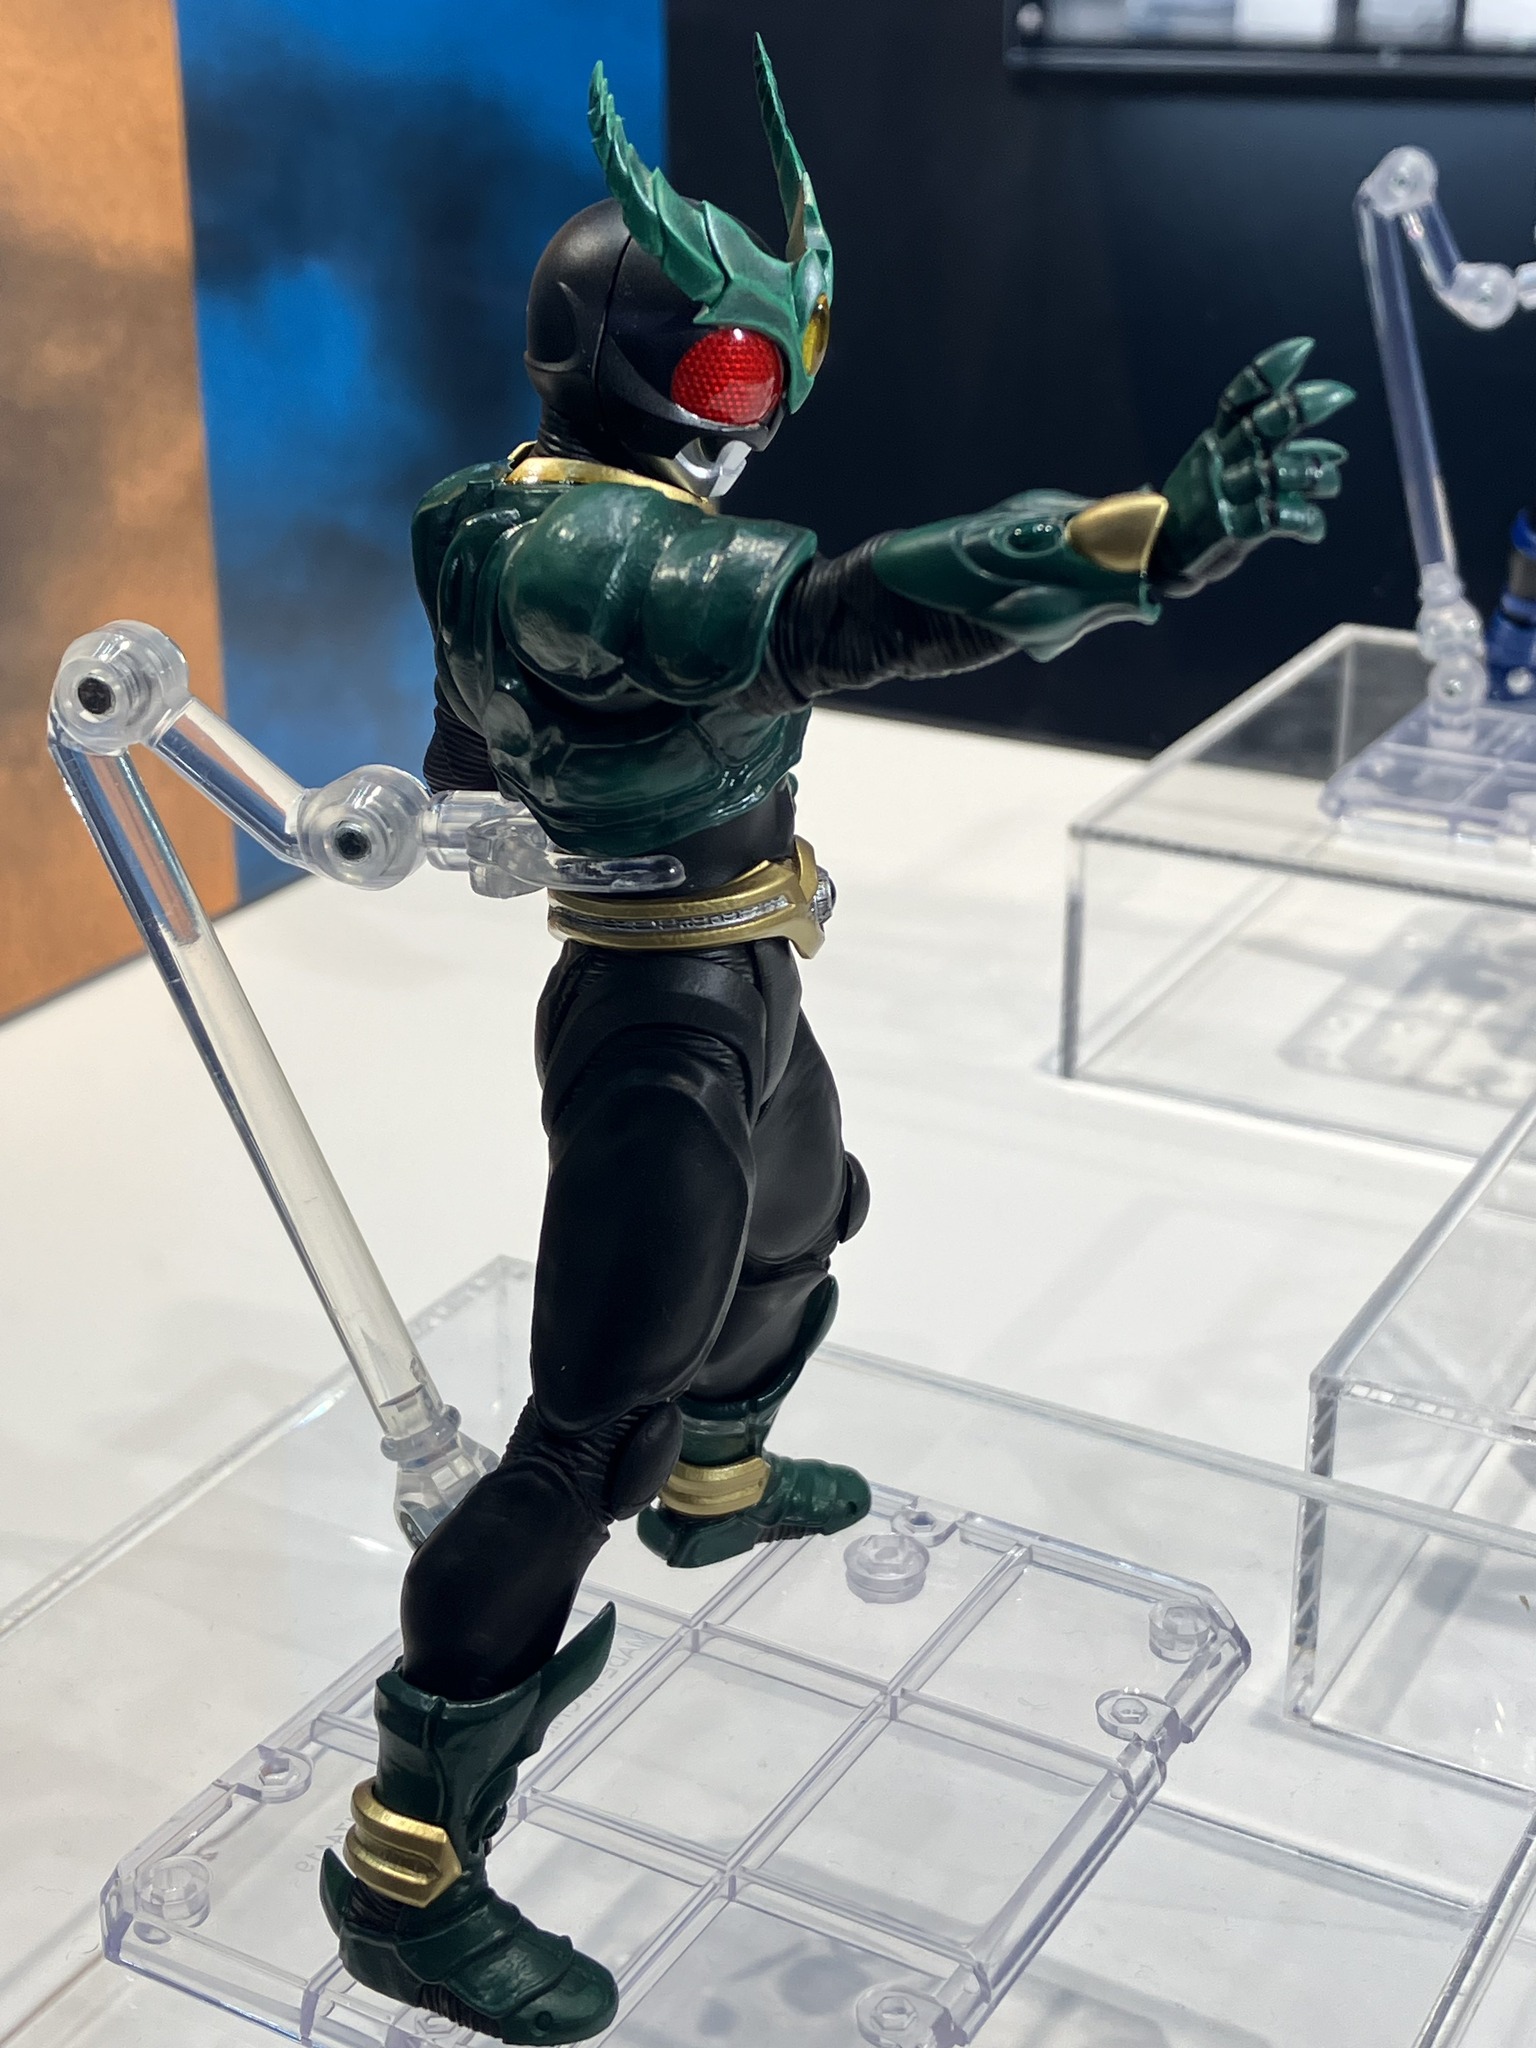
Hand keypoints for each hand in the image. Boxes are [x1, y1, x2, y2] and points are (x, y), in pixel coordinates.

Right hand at [1152, 337, 1352, 596]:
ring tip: (1330, 481)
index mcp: (1219, 441)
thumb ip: (1285, 460)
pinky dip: (1305, 521)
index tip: (1305, 348)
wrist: (1163, 554)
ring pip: (1274, 472)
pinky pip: (1275, 519)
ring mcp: (1225, 495)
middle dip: (1299, 407)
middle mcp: (1223, 462)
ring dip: (1312, 471)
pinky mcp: (1231, 531)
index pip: (1238, 400)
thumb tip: (1340, 453)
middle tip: (1340, 396)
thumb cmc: (1209, 507)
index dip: (1268, 372)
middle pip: (1259, 425)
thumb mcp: (1238, 474)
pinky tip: (1314, 528)